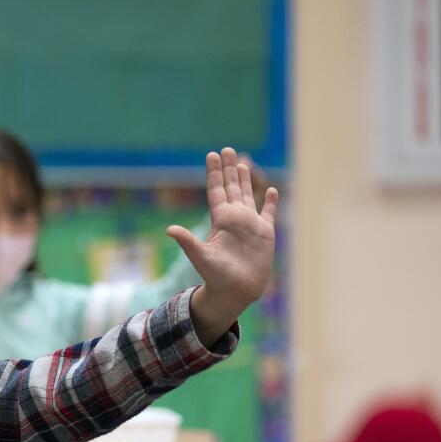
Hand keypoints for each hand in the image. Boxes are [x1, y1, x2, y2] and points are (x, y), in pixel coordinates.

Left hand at [168, 147, 278, 345]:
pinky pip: (268, 214)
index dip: (214, 173)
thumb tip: (169, 229)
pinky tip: (271, 190)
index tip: (212, 155)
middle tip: (227, 149)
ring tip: (243, 163)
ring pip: (247, 196)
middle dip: (229, 169)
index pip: (216, 190)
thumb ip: (187, 241)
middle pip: (230, 188)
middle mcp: (234, 219)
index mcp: (220, 220)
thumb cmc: (216, 277)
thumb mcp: (200, 257)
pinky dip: (270, 202)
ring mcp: (250, 225)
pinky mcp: (265, 234)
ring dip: (245, 180)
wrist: (235, 292)